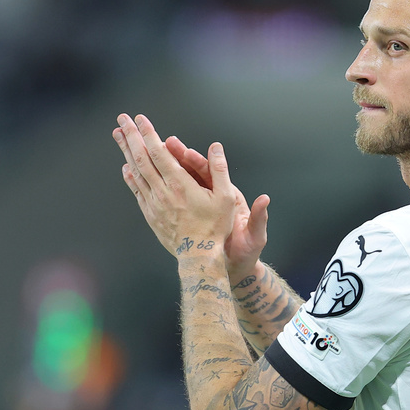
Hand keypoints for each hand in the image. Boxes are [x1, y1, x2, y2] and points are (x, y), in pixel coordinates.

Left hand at [112, 113, 235, 260]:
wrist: (198, 256)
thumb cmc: (215, 226)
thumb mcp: (226, 197)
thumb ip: (219, 170)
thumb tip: (216, 147)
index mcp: (180, 184)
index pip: (159, 152)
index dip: (149, 134)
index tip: (140, 119)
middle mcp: (163, 191)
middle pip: (141, 158)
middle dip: (131, 136)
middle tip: (122, 120)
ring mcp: (154, 203)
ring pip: (136, 172)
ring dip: (126, 152)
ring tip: (118, 135)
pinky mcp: (150, 214)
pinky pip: (137, 191)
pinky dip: (130, 176)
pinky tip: (126, 167)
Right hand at [164, 136, 269, 284]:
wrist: (235, 267)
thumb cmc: (246, 251)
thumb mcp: (255, 234)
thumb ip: (259, 217)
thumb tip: (265, 199)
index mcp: (228, 197)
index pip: (212, 174)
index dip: (199, 162)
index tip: (187, 153)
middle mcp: (212, 196)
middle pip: (193, 172)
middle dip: (178, 156)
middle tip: (164, 142)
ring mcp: (199, 204)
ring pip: (180, 181)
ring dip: (166, 167)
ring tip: (150, 152)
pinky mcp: (188, 213)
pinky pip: (173, 197)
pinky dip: (160, 187)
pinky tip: (144, 176)